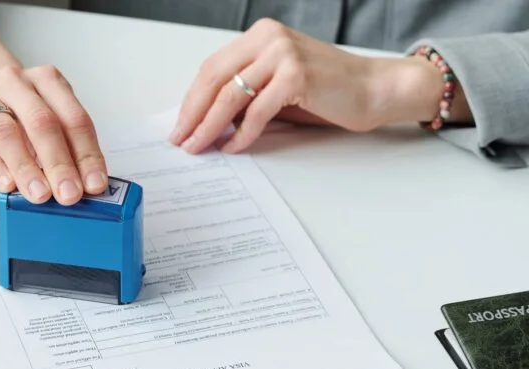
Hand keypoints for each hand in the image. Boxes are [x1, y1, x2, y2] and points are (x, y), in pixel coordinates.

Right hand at [0, 64, 108, 203]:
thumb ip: (62, 143)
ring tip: (40, 195)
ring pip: (8, 132)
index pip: (74, 119)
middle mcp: (16, 82)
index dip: (87, 154)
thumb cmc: (15, 108)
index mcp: (48, 80)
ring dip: (26, 168)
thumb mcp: (44, 113)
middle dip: (59, 163)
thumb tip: (80, 185)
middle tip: (69, 195)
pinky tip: (7, 185)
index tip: (94, 185)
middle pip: (42, 123)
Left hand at [168, 19, 469, 153]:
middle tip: (180, 140)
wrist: (374, 89)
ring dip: (209, 127)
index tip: (179, 125)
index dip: (191, 100)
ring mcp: (283, 54)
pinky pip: (256, 111)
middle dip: (192, 114)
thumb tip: (205, 121)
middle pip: (214, 80)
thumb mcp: (275, 85)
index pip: (212, 68)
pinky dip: (241, 134)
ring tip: (198, 148)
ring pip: (230, 96)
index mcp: (260, 35)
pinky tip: (233, 147)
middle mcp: (269, 38)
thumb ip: (244, 93)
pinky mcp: (296, 75)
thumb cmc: (326, 91)